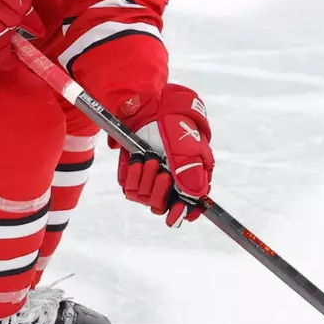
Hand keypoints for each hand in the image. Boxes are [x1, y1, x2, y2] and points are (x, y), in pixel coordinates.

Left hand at [117, 84, 212, 226]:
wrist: (150, 107)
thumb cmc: (175, 125)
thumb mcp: (187, 146)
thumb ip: (191, 171)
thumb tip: (195, 196)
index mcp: (191, 178)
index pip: (189, 206)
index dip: (182, 213)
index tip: (176, 215)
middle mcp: (171, 182)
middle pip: (162, 206)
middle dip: (160, 191)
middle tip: (162, 172)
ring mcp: (151, 179)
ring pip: (144, 198)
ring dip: (145, 179)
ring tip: (150, 158)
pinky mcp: (134, 174)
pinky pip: (128, 187)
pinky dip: (131, 174)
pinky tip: (137, 160)